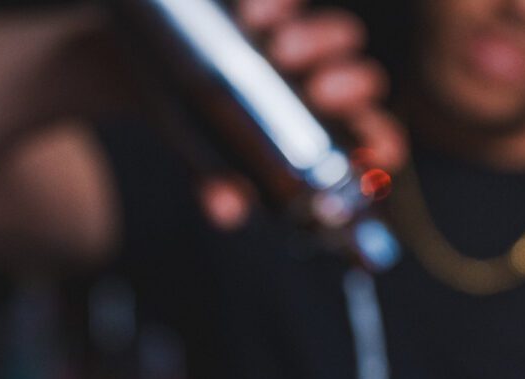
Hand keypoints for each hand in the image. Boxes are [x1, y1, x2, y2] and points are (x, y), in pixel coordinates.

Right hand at [201, 0, 406, 228]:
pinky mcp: (278, 9)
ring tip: (279, 51)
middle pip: (366, 83)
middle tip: (315, 90)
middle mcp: (324, 88)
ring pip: (343, 37)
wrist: (141, 63)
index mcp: (324, 134)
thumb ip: (215, 185)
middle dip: (350, 85)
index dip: (382, 142)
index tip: (360, 145)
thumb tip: (225, 212)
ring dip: (321, 41)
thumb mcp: (200, 156)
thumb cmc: (189, 121)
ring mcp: (305, 46)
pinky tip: (254, 16)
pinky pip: (295, 1)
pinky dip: (283, 6)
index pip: (378, 140)